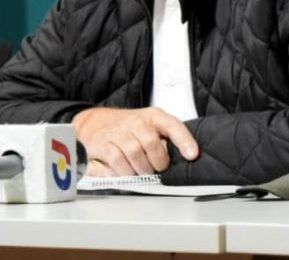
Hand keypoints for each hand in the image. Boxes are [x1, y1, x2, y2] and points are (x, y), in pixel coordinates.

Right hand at [72, 106, 198, 175]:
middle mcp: (137, 122)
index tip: (192, 155)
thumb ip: (166, 140)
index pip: (172, 125)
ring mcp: (120, 132)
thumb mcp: (150, 127)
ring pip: (136, 155)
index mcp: (154, 116)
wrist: (96, 122)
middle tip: (157, 167)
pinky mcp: (105, 144)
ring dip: (141, 169)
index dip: (184, 140)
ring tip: (142, 169)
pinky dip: (126, 172)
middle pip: (152, 145)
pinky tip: (128, 170)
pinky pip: (119, 162)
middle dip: (158, 163)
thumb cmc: (129, 128)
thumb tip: (184, 157)